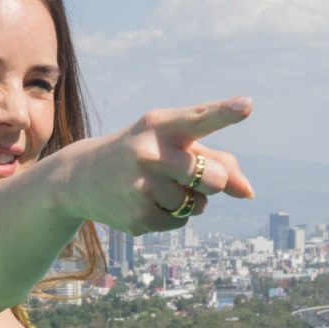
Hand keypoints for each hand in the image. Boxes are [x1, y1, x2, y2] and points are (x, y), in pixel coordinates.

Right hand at [51, 97, 253, 234]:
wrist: (80, 177)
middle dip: (212, 182)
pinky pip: (180, 222)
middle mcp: (150, 153)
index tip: (247, 105)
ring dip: (191, 201)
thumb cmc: (141, 153)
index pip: (200, 118)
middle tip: (188, 175)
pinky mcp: (138, 216)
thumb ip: (216, 160)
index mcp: (161, 125)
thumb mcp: (171, 144)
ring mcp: (142, 187)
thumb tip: (248, 192)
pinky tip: (147, 202)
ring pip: (199, 204)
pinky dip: (173, 216)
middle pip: (214, 178)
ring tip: (159, 187)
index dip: (225, 113)